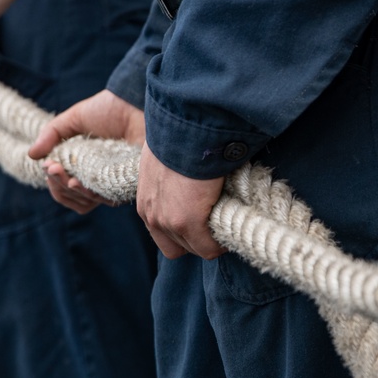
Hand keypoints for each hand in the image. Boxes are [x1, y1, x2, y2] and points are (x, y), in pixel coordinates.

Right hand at [29, 89, 145, 212]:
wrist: (134, 103)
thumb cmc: (109, 109)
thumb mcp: (74, 119)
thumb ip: (52, 135)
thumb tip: (32, 155)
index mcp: (87, 166)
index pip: (65, 187)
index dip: (54, 181)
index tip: (48, 165)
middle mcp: (101, 178)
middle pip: (74, 197)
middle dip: (58, 185)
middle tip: (52, 168)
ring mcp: (115, 183)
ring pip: (88, 201)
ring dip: (72, 192)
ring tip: (66, 178)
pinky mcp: (130, 184)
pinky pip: (108, 199)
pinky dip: (91, 194)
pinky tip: (77, 183)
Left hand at [136, 142, 225, 258]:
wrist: (188, 128)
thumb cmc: (182, 137)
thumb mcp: (166, 160)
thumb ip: (172, 177)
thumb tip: (191, 176)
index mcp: (145, 203)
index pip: (163, 235)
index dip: (185, 231)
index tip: (203, 219)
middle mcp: (152, 216)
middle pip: (177, 247)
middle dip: (198, 239)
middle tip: (217, 223)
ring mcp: (168, 221)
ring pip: (195, 249)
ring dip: (211, 240)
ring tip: (226, 224)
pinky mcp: (188, 223)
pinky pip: (209, 248)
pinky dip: (221, 243)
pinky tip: (231, 227)